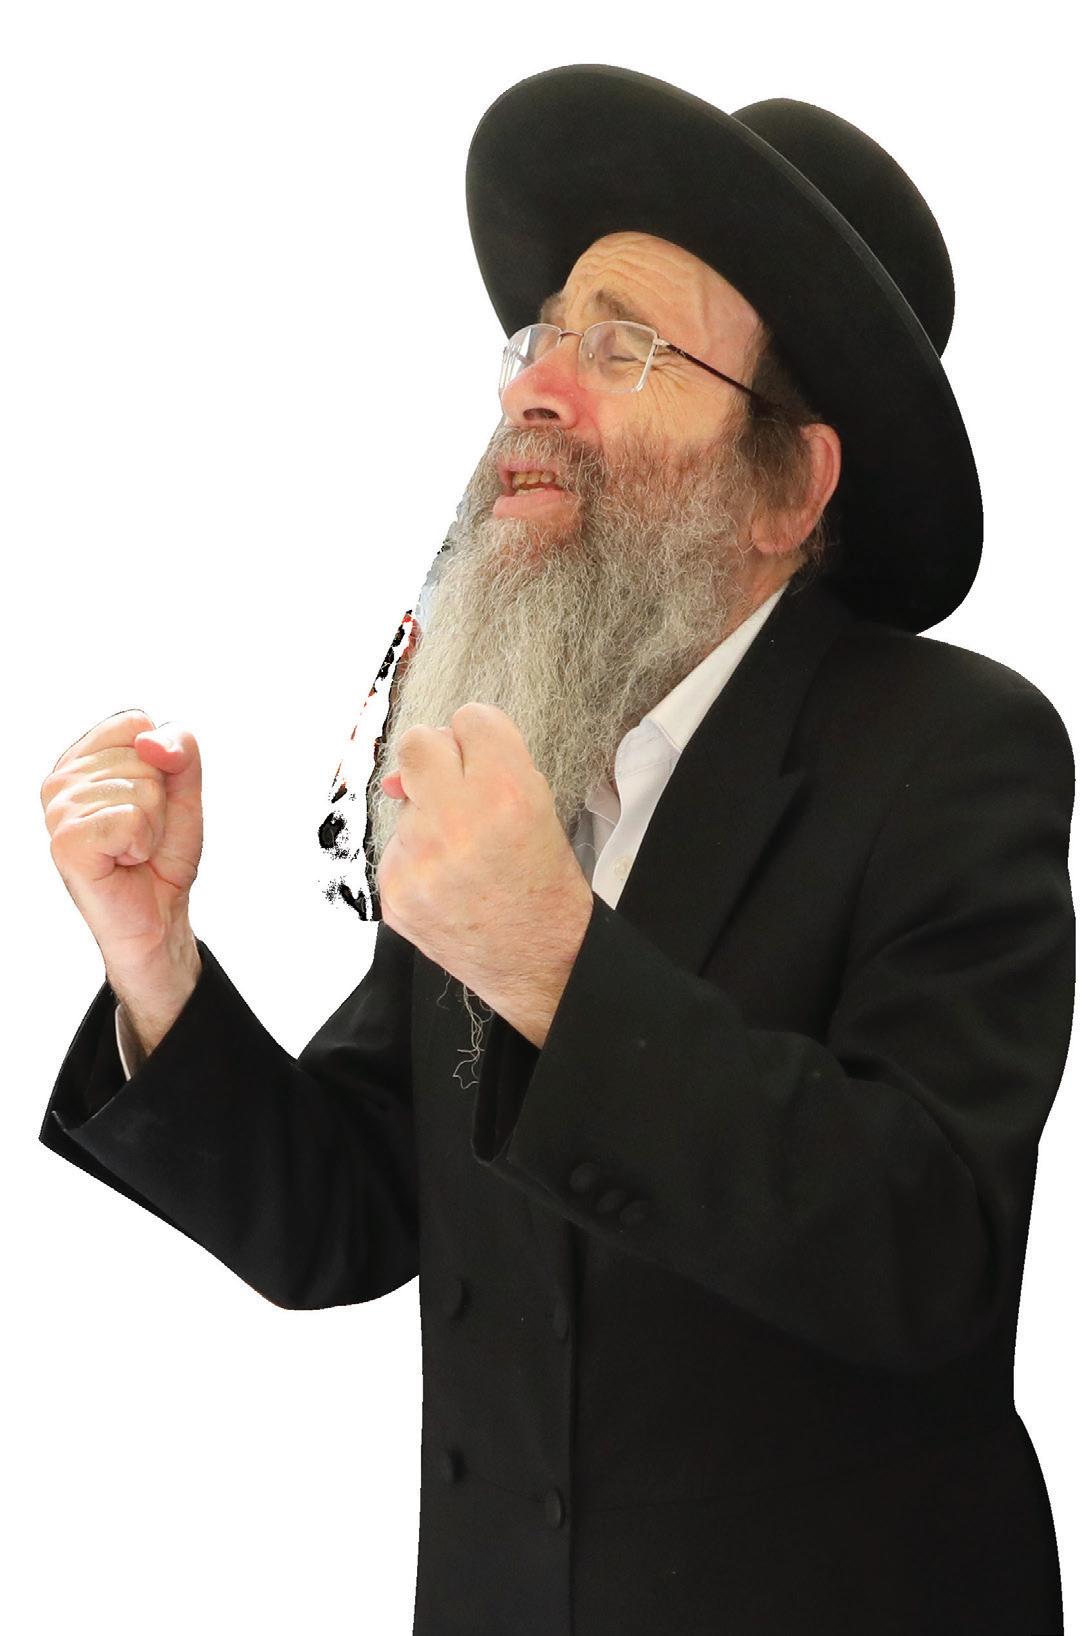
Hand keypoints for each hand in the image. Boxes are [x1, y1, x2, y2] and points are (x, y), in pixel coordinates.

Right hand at [41, 708, 202, 977]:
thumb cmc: (162, 853)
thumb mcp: (183, 790)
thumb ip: (179, 750)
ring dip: (153, 826)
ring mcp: (58, 811)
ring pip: (142, 788)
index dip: (162, 764)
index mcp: (81, 760)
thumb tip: (150, 741)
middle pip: (143, 756)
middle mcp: (60, 780)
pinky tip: (124, 861)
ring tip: (132, 850)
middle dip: (160, 800)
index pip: (136, 723)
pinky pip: (131, 819)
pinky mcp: (67, 842)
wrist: (160, 914)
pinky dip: (142, 844)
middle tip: (142, 834)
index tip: (150, 801)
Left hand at [377, 703, 592, 1039]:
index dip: (481, 739)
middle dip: (437, 759)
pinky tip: (448, 882)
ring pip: (405, 799)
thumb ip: (488, 768)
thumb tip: (406, 769)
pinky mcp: (394, 891)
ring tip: (465, 855)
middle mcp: (458, 821)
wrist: (542, 964)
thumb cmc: (545, 884)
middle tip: (458, 790)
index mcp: (507, 793)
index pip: (471, 718)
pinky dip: (417, 857)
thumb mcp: (539, 809)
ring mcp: (419, 859)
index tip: (486, 758)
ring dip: (428, 816)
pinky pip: (394, 846)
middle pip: (418, 743)